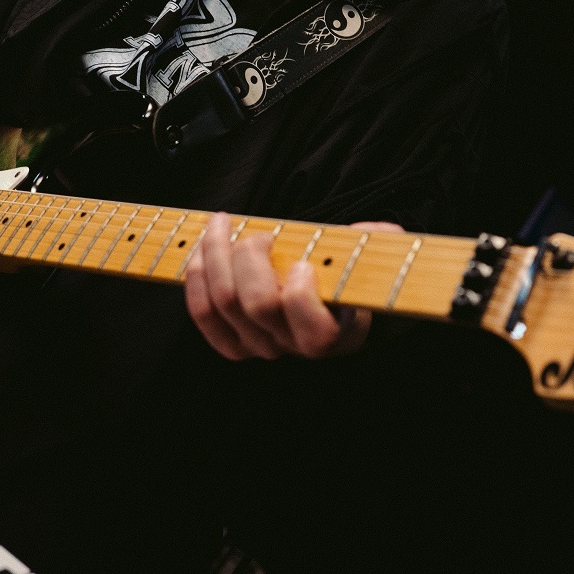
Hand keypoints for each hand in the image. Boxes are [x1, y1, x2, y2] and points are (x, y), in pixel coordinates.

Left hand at [185, 213, 401, 359]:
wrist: (329, 306)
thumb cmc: (346, 274)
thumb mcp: (371, 257)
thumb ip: (376, 242)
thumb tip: (372, 232)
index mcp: (336, 335)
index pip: (313, 332)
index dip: (299, 294)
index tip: (302, 262)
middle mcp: (294, 348)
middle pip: (256, 305)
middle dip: (250, 256)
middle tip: (262, 234)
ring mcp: (259, 347)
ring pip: (223, 303)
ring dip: (216, 254)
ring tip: (223, 224)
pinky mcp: (232, 342)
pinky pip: (202, 313)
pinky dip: (196, 276)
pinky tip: (204, 247)